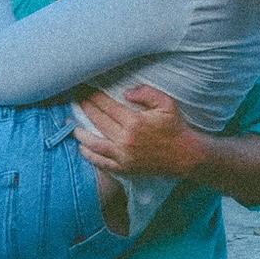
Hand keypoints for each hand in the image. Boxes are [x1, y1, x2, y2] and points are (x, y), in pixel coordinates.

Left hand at [75, 86, 213, 178]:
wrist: (186, 155)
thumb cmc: (176, 127)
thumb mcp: (166, 103)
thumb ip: (146, 93)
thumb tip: (125, 93)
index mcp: (135, 122)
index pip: (107, 106)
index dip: (94, 97)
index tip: (86, 90)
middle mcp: (126, 139)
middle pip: (98, 121)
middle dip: (86, 109)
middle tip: (77, 101)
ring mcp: (124, 156)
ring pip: (94, 144)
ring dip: (81, 134)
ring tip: (73, 126)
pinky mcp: (125, 168)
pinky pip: (102, 162)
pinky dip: (90, 156)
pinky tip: (83, 148)